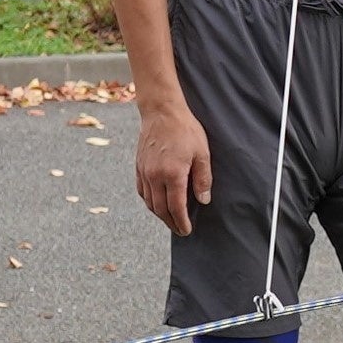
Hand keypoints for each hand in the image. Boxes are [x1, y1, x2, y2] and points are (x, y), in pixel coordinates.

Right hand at [135, 103, 212, 237]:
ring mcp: (144, 172)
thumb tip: (203, 200)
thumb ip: (203, 179)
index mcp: (172, 174)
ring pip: (149, 202)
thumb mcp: (202, 153)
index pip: (176, 207)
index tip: (186, 230)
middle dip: (170, 222)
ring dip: (159, 214)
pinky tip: (156, 203)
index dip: (181, 221)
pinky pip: (142, 191)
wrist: (162, 112)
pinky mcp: (138, 166)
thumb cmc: (185, 130)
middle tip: (179, 230)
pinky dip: (149, 201)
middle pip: (160, 209)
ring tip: (169, 219)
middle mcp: (155, 176)